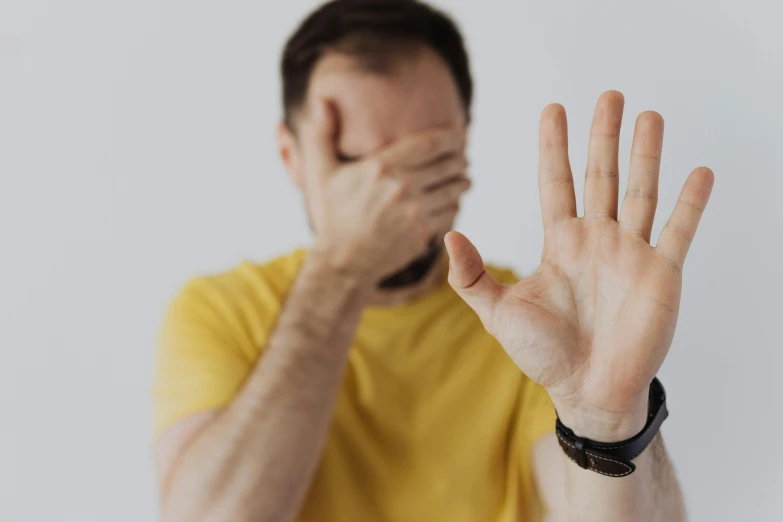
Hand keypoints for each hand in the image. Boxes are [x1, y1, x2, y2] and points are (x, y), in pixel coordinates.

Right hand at [303, 99, 470, 283]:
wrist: (342, 260)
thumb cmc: (333, 215)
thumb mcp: (322, 173)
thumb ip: (321, 135)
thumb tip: (322, 102)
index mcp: (380, 166)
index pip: (430, 144)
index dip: (450, 138)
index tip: (459, 135)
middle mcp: (401, 186)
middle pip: (447, 165)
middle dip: (459, 160)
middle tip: (463, 158)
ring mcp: (414, 211)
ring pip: (453, 189)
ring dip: (462, 182)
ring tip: (464, 179)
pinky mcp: (423, 232)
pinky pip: (450, 212)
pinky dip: (455, 205)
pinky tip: (454, 201)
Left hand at [445, 91, 713, 440]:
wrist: (586, 392)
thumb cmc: (542, 354)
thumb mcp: (498, 313)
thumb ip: (472, 276)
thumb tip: (448, 235)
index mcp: (560, 243)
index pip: (555, 183)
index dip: (554, 147)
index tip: (553, 109)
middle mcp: (597, 240)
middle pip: (601, 176)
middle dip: (603, 136)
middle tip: (609, 95)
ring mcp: (630, 254)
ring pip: (640, 192)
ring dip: (645, 154)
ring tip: (648, 116)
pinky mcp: (660, 274)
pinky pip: (678, 231)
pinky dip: (689, 203)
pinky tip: (698, 173)